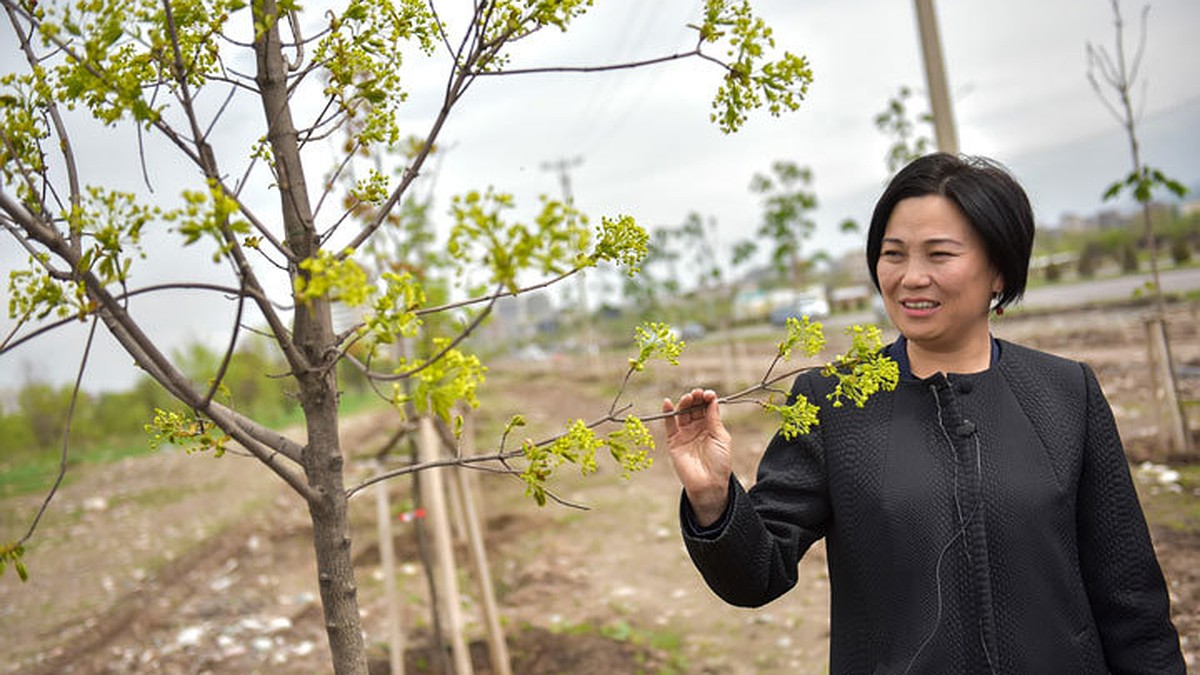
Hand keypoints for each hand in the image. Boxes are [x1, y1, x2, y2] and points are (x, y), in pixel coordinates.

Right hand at [662, 388, 732, 526]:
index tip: (708, 394)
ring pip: (682, 414)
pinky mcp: (674, 442)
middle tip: (698, 393)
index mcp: (711, 427)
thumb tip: (711, 399)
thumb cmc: (720, 463)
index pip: (707, 408)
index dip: (707, 399)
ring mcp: (685, 435)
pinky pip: (669, 425)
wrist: (709, 484)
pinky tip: (668, 402)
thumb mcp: (721, 437)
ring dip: (684, 403)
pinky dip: (667, 413)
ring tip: (688, 397)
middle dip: (696, 399)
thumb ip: (714, 419)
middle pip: (694, 409)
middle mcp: (697, 429)